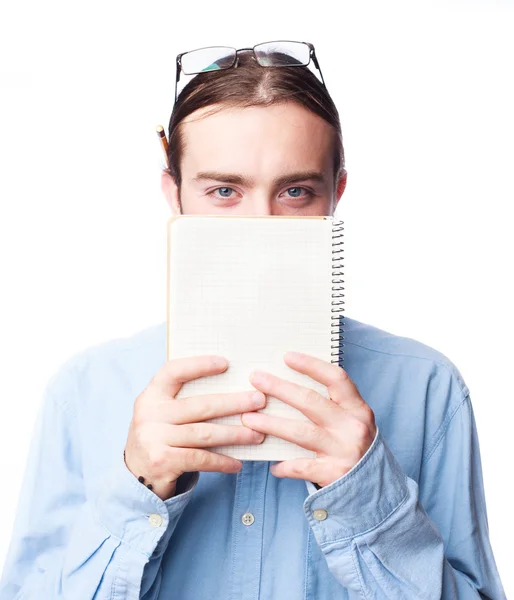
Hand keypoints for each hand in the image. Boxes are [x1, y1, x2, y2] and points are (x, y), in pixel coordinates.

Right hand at [124, 355, 265, 499]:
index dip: (199, 365)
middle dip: (234, 403)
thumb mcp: (163, 414)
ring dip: (235, 434)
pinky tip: (237, 463)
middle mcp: (149, 414)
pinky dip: (221, 461)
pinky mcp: (162, 461)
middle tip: (259, 400)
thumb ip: (184, 400)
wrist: (135, 477)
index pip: (174, 371)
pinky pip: (200, 458)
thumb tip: (233, 387)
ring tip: (257, 434)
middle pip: (199, 405)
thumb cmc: (160, 438)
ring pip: (204, 433)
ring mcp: (153, 438)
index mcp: (151, 395)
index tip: (225, 363)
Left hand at [240, 351, 375, 487]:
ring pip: (301, 433)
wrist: (378, 488)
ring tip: (248, 418)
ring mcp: (343, 451)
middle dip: (279, 388)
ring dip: (271, 424)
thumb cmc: (357, 446)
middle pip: (310, 402)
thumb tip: (290, 383)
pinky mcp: (334, 474)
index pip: (335, 378)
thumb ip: (332, 404)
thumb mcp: (353, 420)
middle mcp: (352, 427)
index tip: (287, 356)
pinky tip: (272, 464)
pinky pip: (301, 467)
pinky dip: (284, 466)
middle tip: (256, 379)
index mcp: (358, 408)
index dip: (311, 365)